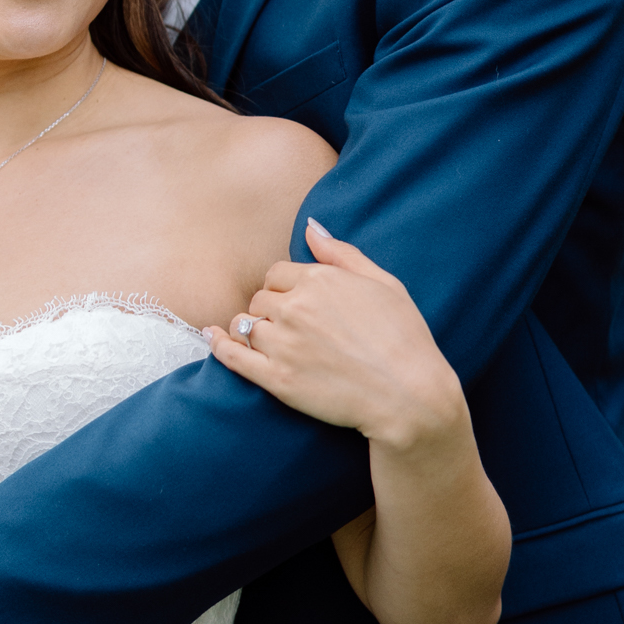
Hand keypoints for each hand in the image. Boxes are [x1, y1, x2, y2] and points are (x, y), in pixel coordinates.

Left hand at [205, 218, 465, 450]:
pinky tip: (213, 339)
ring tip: (259, 339)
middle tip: (284, 327)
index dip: (282, 288)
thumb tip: (310, 227)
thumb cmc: (405, 339)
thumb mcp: (384, 283)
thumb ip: (342, 253)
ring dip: (249, 330)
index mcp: (320, 280)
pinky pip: (233, 356)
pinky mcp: (277, 380)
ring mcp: (283, 344)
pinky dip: (219, 346)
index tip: (292, 302)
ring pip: (244, 326)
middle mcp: (296, 308)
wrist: (410, 396)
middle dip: (267, 310)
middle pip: (259, 300)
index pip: (277, 273)